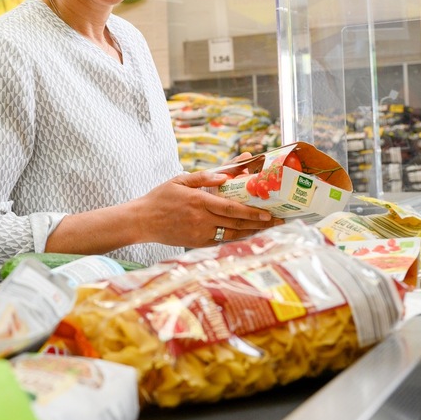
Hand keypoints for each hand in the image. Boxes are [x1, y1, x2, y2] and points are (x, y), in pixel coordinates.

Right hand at [132, 170, 272, 247]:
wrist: (142, 221)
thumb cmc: (160, 198)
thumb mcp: (179, 180)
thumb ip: (202, 177)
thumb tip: (224, 176)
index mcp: (198, 201)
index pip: (231, 208)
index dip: (252, 212)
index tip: (268, 213)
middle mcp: (201, 219)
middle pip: (236, 223)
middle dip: (259, 223)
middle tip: (277, 221)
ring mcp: (199, 233)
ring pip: (231, 234)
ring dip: (251, 232)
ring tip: (267, 228)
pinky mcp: (196, 243)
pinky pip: (221, 241)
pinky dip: (236, 238)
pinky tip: (247, 234)